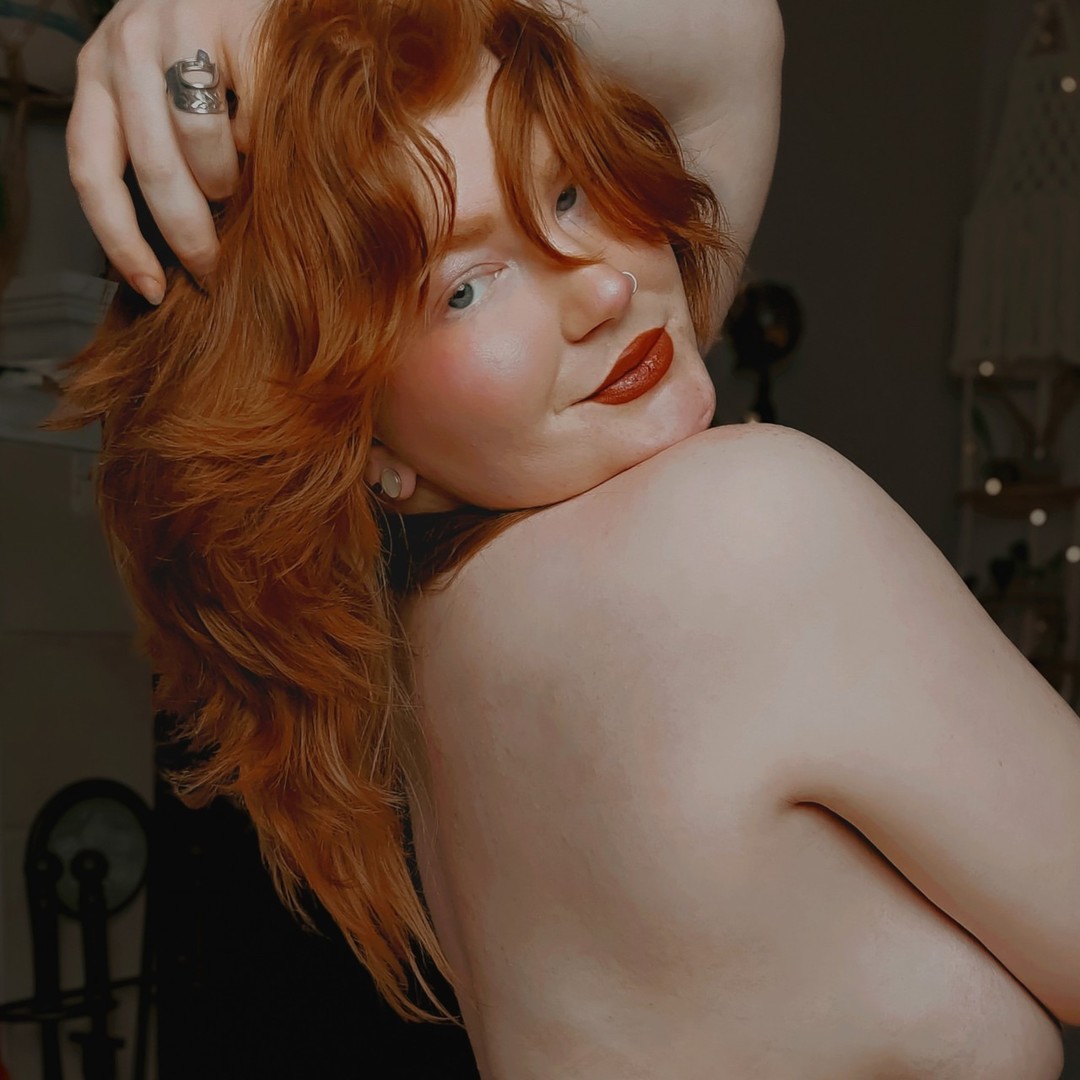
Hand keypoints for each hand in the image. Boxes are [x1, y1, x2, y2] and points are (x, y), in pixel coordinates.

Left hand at [66, 0, 269, 303]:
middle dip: (189, 234)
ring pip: (198, 144)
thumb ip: (159, 156)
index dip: (120, 241)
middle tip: (216, 268)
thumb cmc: (216, 58)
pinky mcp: (227, 22)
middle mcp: (123, 46)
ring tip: (241, 180)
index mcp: (98, 74)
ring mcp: (174, 27)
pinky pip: (248, 117)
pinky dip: (260, 142)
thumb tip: (171, 250)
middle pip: (151, 169)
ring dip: (227, 180)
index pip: (91, 170)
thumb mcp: (166, 102)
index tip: (153, 289)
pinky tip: (266, 134)